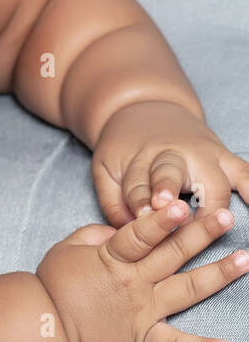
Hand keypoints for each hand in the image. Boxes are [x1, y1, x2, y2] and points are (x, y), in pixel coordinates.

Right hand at [36, 200, 246, 341]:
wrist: (43, 328)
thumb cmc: (52, 285)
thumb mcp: (66, 248)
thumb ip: (95, 233)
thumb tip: (119, 228)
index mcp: (112, 259)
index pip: (142, 235)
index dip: (163, 220)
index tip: (183, 204)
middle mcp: (134, 283)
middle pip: (173, 254)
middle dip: (201, 234)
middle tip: (226, 216)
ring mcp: (143, 311)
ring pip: (187, 290)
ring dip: (218, 275)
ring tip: (244, 260)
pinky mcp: (144, 338)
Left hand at [92, 99, 248, 225]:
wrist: (146, 110)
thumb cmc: (124, 150)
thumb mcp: (106, 169)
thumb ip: (113, 200)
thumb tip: (129, 231)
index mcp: (140, 159)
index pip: (137, 182)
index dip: (138, 200)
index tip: (141, 216)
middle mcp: (172, 154)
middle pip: (172, 172)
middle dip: (170, 188)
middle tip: (168, 208)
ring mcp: (202, 155)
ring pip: (212, 177)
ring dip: (214, 199)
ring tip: (218, 221)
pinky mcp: (225, 158)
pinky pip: (246, 172)